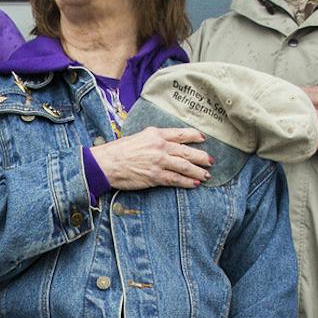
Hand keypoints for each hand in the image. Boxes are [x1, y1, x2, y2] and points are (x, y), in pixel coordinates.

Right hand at [90, 126, 210, 189]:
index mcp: (155, 134)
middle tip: (211, 161)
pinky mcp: (155, 176)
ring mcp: (159, 162)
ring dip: (197, 171)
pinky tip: (195, 184)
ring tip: (207, 174)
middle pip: (186, 151)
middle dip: (201, 157)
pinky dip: (187, 182)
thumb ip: (153, 139)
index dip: (194, 136)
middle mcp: (160, 146)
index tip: (203, 139)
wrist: (106, 163)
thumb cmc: (118, 151)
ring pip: (184, 166)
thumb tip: (166, 144)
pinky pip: (175, 179)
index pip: (180, 134)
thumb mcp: (138, 137)